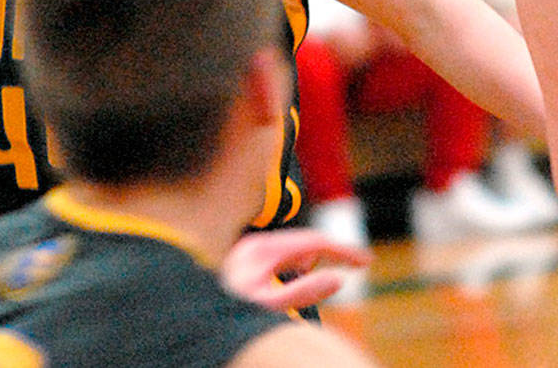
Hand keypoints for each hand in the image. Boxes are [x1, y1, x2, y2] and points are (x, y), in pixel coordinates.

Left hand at [222, 229, 371, 311]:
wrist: (191, 315)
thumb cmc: (227, 311)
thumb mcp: (268, 307)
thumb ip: (303, 293)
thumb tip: (338, 279)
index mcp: (263, 250)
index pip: (314, 243)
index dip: (343, 251)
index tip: (366, 261)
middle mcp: (256, 244)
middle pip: (305, 242)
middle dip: (332, 252)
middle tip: (357, 265)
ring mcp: (250, 251)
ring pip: (293, 248)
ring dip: (313, 258)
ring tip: (328, 271)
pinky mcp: (246, 260)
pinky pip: (281, 256)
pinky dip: (297, 264)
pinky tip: (299, 275)